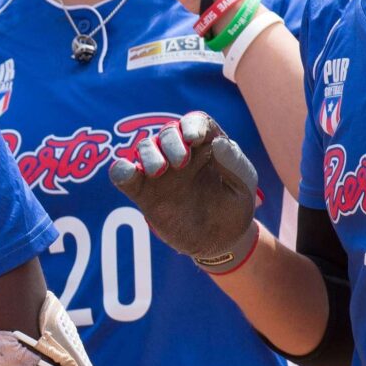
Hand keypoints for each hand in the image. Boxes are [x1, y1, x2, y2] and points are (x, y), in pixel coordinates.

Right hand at [108, 112, 260, 268]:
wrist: (221, 242)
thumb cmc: (234, 207)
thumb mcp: (244, 185)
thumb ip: (234, 163)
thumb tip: (217, 142)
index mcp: (207, 146)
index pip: (196, 122)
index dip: (193, 125)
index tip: (194, 138)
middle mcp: (181, 153)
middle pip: (168, 132)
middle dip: (171, 141)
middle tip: (181, 162)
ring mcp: (160, 173)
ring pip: (145, 148)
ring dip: (149, 154)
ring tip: (159, 171)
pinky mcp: (144, 193)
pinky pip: (124, 175)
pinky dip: (121, 170)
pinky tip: (126, 172)